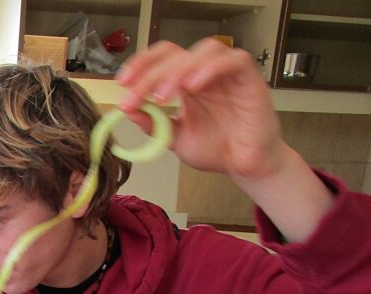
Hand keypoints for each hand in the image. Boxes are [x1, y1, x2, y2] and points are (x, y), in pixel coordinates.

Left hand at [116, 38, 285, 182]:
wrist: (243, 165)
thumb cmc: (216, 148)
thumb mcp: (174, 138)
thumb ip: (152, 123)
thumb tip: (127, 111)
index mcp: (185, 82)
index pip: (161, 59)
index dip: (141, 65)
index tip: (122, 83)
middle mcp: (204, 72)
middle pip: (175, 55)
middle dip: (149, 75)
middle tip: (133, 97)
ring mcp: (227, 72)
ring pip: (202, 51)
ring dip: (177, 70)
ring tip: (163, 96)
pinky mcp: (248, 77)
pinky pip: (233, 60)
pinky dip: (210, 68)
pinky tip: (193, 86)